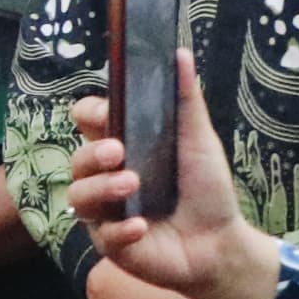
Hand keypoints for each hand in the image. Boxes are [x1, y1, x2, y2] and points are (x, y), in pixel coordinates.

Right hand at [68, 58, 284, 298]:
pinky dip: (120, 229)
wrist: (222, 243)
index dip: (88, 114)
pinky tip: (141, 226)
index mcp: (123, 147)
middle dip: (92, 154)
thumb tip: (179, 53)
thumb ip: (186, 101)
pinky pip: (101, 235)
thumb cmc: (207, 191)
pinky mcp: (112, 245)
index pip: (87, 123)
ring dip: (101, 189)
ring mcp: (105, 212)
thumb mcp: (199, 142)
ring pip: (78, 196)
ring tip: (131, 186)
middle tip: (119, 152)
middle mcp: (106, 178)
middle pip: (76, 159)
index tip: (103, 113)